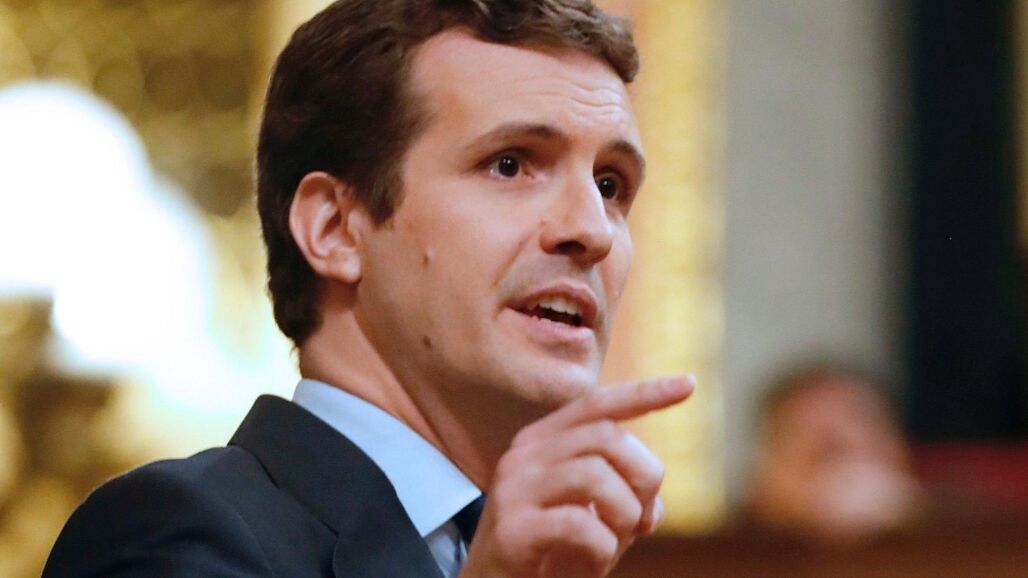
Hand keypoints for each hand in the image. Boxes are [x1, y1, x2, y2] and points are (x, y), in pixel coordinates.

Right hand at [460, 376, 693, 577]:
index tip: (688, 384)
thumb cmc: (550, 553)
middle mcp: (524, 454)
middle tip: (642, 522)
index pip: (598, 404)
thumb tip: (654, 506)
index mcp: (542, 440)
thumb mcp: (590, 514)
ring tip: (615, 545)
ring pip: (596, 475)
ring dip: (625, 515)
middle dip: (643, 477)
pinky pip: (580, 524)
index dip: (645, 393)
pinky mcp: (512, 529)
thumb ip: (621, 495)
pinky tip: (593, 565)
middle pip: (607, 437)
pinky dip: (602, 550)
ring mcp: (513, 489)